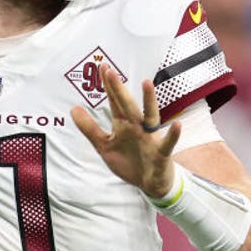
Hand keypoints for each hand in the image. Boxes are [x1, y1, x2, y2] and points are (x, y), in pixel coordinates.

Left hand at [70, 64, 181, 197]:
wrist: (150, 184)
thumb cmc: (129, 161)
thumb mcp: (105, 146)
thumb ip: (90, 128)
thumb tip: (73, 108)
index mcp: (123, 125)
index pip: (115, 102)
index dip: (108, 86)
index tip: (102, 67)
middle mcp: (137, 127)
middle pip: (127, 105)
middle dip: (119, 89)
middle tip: (110, 71)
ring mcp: (150, 138)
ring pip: (150, 117)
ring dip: (149, 101)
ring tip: (147, 83)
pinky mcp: (161, 153)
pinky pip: (168, 143)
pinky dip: (173, 135)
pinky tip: (177, 125)